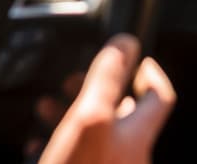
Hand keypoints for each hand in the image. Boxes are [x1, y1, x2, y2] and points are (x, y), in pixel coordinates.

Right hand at [36, 35, 174, 163]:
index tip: (132, 55)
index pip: (159, 95)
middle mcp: (128, 154)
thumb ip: (107, 80)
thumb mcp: (91, 119)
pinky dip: (58, 140)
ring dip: (71, 113)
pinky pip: (76, 154)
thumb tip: (125, 44)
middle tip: (72, 79)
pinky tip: (37, 142)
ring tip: (47, 106)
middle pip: (120, 111)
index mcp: (136, 135)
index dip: (148, 71)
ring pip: (95, 132)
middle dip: (94, 89)